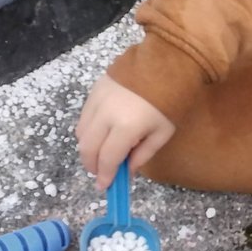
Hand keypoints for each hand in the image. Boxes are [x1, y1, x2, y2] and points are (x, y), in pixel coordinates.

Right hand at [76, 75, 175, 189]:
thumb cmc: (171, 101)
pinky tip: (99, 135)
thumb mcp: (163, 132)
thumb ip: (143, 154)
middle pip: (88, 148)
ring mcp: (97, 100)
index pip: (108, 158)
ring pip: (81, 132)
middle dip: (92, 165)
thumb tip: (127, 170)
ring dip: (87, 149)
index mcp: (126, 127)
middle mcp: (106, 115)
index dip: (105, 175)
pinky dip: (87, 131)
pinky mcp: (94, 90)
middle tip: (100, 173)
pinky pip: (83, 116)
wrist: (166, 64)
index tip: (104, 186)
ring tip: (100, 155)